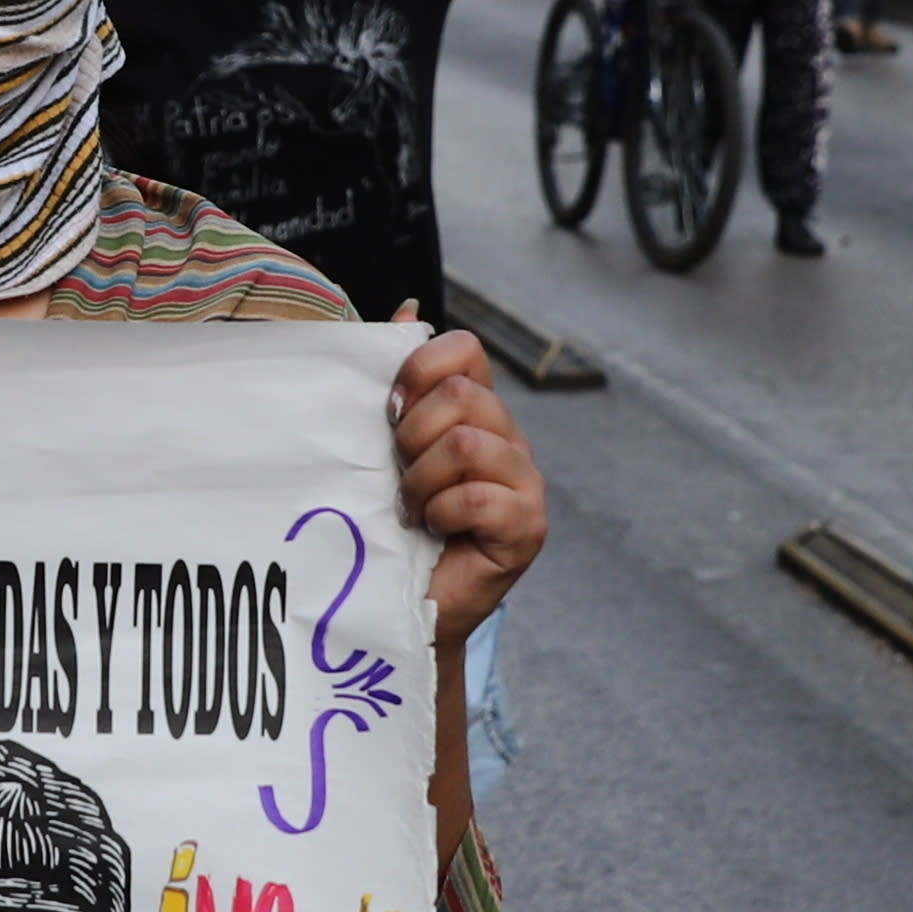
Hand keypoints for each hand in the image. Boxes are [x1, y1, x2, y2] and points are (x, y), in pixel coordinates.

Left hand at [389, 328, 542, 649]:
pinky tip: (434, 529)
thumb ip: (398, 381)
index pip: (465, 348)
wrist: (407, 604)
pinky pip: (478, 496)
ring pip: (467, 442)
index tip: (392, 411)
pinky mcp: (527, 526)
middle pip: (464, 395)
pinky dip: (442, 512)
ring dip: (422, 480)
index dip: (421, 371)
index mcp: (478, 410)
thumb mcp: (386, 447)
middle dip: (413, 436)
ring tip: (412, 507)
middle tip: (400, 474)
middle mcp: (509, 439)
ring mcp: (526, 482)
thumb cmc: (396, 524)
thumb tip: (405, 307)